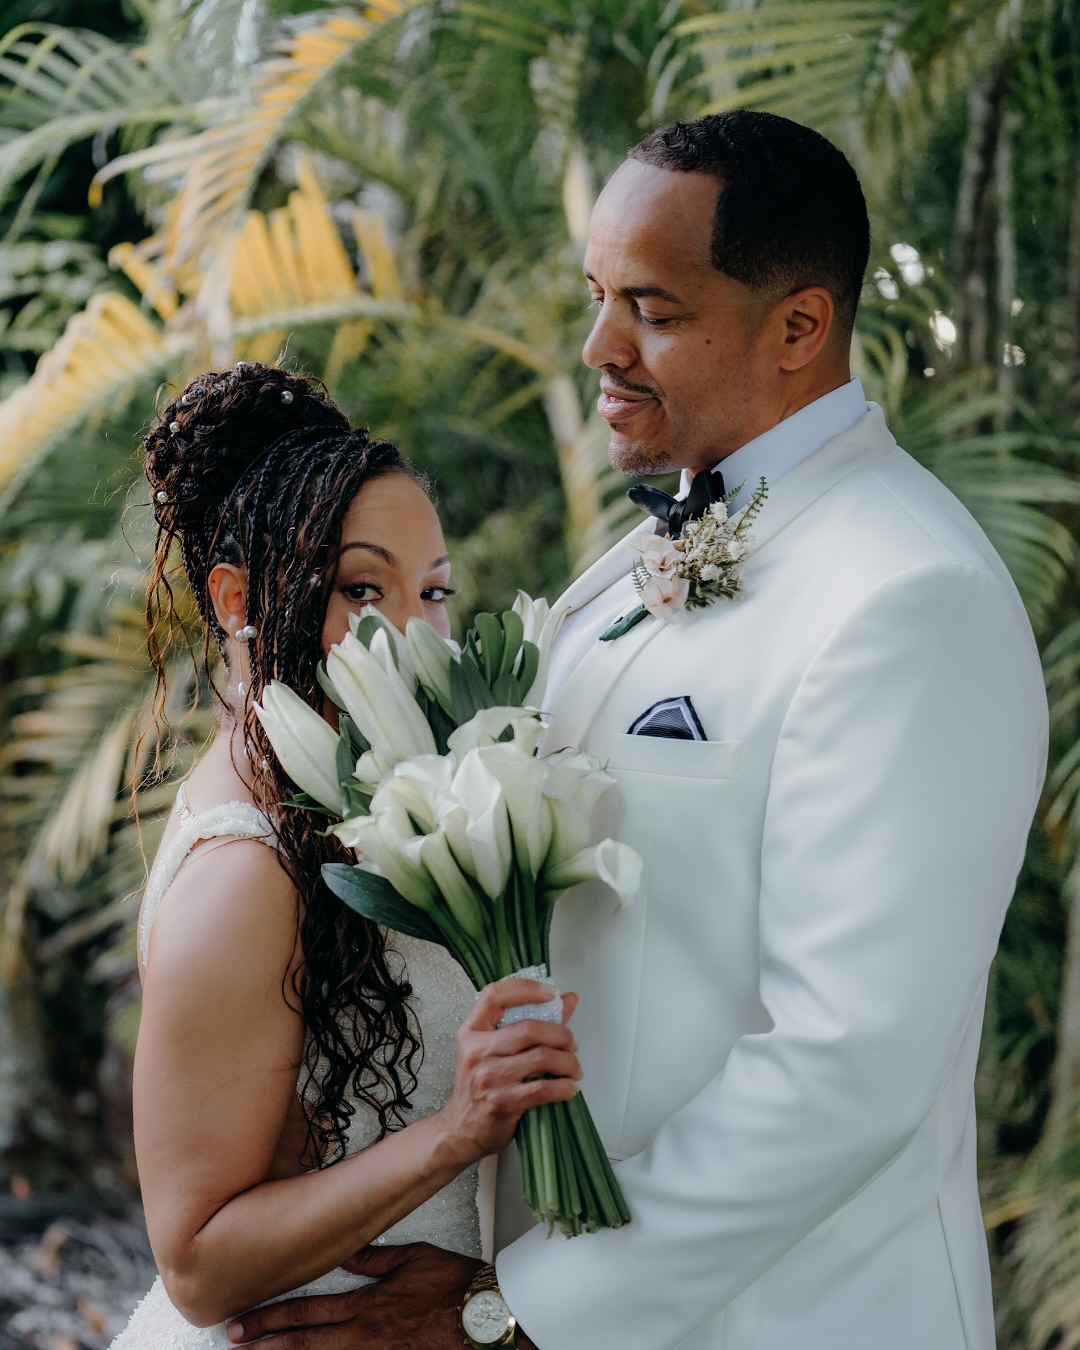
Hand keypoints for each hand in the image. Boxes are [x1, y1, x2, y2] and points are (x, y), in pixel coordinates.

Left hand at [227, 1242, 536, 1348]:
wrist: (487, 1320)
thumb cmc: (456, 1287)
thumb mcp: (415, 1257)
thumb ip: (375, 1258)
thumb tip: (344, 1253)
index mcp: (366, 1303)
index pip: (305, 1311)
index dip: (269, 1318)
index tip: (240, 1322)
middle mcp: (363, 1335)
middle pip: (301, 1343)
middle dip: (263, 1344)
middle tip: (232, 1344)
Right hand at [437, 980, 580, 1166]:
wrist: (461, 1128)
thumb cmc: (480, 1085)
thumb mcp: (493, 1049)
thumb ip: (529, 1021)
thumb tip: (568, 1000)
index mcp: (472, 1031)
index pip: (495, 995)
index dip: (527, 989)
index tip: (552, 993)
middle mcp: (477, 1051)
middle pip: (529, 1028)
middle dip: (561, 1035)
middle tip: (572, 1044)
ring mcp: (489, 1076)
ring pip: (541, 1058)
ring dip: (568, 1063)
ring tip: (574, 1069)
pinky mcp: (502, 1102)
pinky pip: (543, 1089)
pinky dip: (564, 1087)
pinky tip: (569, 1088)